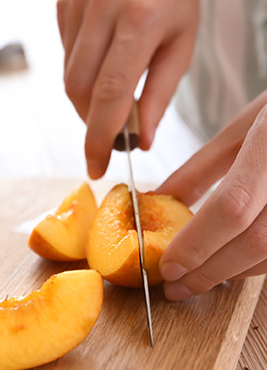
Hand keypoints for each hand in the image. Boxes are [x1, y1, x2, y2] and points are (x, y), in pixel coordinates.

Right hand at [57, 0, 198, 178]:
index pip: (112, 91)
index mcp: (141, 18)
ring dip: (87, 101)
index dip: (101, 136)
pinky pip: (66, 57)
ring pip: (69, 77)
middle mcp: (103, 7)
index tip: (97, 165)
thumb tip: (140, 140)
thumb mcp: (182, 46)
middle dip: (92, 123)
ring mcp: (77, 3)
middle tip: (110, 136)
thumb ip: (159, 96)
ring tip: (113, 93)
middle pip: (81, 89)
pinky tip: (102, 59)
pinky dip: (82, 74)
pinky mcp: (63, 4)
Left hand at [158, 91, 266, 300]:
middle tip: (176, 284)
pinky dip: (253, 262)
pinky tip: (230, 262)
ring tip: (197, 276)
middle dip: (209, 270)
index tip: (168, 265)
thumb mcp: (241, 129)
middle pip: (254, 242)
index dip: (197, 243)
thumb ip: (200, 168)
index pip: (232, 206)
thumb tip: (159, 199)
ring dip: (231, 271)